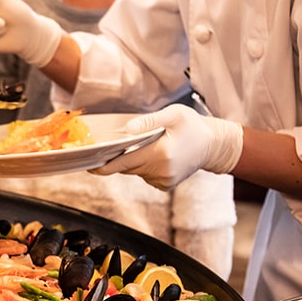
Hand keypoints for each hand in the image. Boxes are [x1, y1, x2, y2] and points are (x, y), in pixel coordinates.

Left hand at [90, 104, 242, 189]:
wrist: (214, 145)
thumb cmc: (193, 126)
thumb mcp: (173, 115)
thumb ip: (148, 121)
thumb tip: (126, 130)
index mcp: (160, 154)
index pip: (122, 163)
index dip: (102, 165)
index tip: (87, 165)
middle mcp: (160, 172)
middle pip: (125, 167)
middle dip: (115, 158)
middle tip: (105, 148)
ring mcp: (163, 181)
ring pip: (135, 171)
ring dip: (133, 160)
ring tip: (145, 145)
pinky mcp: (165, 185)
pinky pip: (144, 175)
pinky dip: (143, 166)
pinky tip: (155, 155)